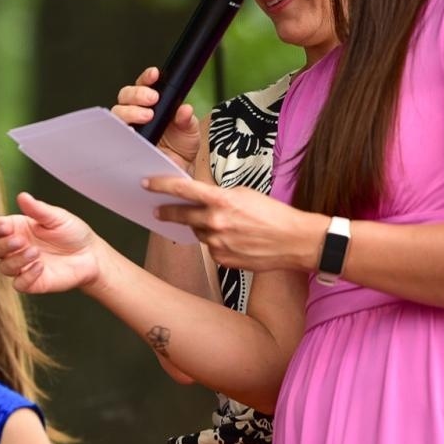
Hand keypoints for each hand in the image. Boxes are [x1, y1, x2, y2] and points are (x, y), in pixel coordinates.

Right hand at [0, 192, 109, 294]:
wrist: (92, 255)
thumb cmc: (73, 233)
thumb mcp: (57, 217)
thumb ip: (38, 209)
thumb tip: (22, 196)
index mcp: (18, 228)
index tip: (5, 227)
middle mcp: (17, 248)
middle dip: (3, 245)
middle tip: (20, 241)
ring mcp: (23, 266)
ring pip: (4, 267)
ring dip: (16, 260)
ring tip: (35, 252)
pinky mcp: (33, 282)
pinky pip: (19, 284)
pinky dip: (26, 276)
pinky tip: (41, 266)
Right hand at [114, 66, 200, 170]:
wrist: (177, 169)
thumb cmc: (180, 146)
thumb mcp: (189, 130)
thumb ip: (186, 119)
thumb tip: (184, 109)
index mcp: (151, 103)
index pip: (143, 84)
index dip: (147, 78)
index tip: (155, 74)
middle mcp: (135, 112)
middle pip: (125, 95)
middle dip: (137, 94)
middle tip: (152, 99)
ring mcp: (128, 127)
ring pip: (117, 113)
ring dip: (130, 112)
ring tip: (147, 116)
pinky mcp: (122, 143)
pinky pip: (115, 135)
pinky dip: (121, 132)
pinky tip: (132, 133)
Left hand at [146, 176, 325, 271]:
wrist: (295, 241)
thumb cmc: (275, 215)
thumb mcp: (245, 194)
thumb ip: (220, 196)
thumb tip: (202, 199)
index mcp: (221, 201)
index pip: (183, 189)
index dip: (162, 186)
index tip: (148, 184)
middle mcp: (215, 222)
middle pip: (182, 215)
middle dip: (169, 212)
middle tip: (159, 211)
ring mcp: (217, 243)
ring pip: (198, 232)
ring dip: (203, 227)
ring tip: (224, 225)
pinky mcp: (221, 259)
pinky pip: (211, 248)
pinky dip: (217, 242)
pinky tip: (235, 239)